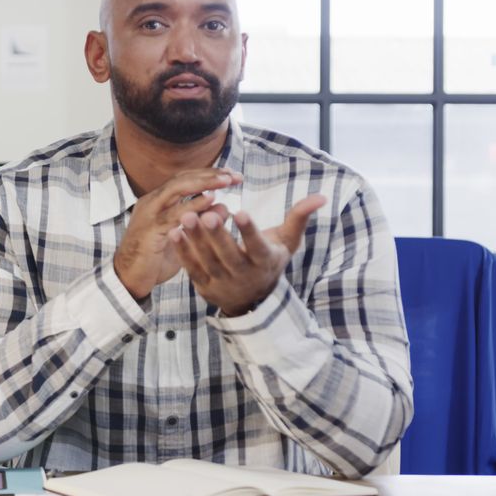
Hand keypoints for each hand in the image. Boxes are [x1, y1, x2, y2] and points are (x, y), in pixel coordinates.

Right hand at [113, 168, 241, 299]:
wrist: (128, 279)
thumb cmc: (155, 259)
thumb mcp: (183, 237)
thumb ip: (201, 221)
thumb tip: (224, 206)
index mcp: (158, 201)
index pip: (185, 179)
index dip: (208, 174)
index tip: (231, 175)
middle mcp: (152, 202)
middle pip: (182, 178)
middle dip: (210, 174)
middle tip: (234, 175)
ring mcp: (149, 213)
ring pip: (177, 188)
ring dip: (204, 183)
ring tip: (226, 182)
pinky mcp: (150, 229)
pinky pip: (173, 213)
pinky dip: (193, 204)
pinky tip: (210, 200)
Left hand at [168, 194, 327, 315]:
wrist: (253, 299)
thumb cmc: (270, 259)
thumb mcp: (286, 241)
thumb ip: (299, 218)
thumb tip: (321, 196)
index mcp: (264, 261)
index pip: (257, 246)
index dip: (249, 230)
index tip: (240, 211)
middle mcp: (244, 275)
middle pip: (229, 255)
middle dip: (217, 235)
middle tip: (206, 214)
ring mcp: (223, 283)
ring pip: (208, 261)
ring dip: (196, 240)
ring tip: (186, 217)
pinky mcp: (205, 286)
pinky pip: (193, 269)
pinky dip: (183, 252)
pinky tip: (174, 233)